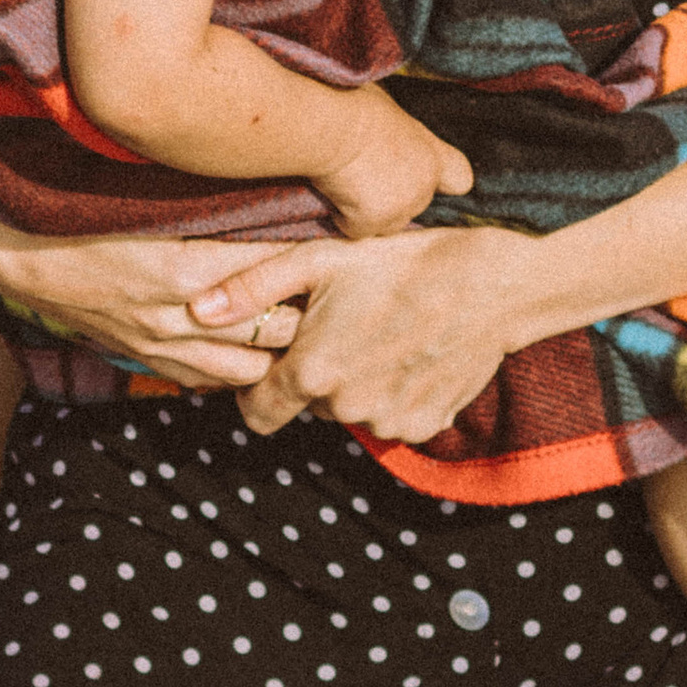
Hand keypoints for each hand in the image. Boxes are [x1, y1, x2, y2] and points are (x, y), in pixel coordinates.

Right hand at [0, 180, 314, 386]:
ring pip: (251, 369)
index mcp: (188, 268)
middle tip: (329, 288)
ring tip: (293, 320)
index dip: (314, 263)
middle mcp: (182, 316)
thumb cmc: (89, 206)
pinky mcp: (149, 359)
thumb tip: (284, 188)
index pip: (276, 275)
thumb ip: (218, 202)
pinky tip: (244, 341)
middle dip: (306, 313)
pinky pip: (210, 380)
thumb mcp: (156, 195)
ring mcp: (164, 345)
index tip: (338, 247)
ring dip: (275, 349)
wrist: (22, 249)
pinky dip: (235, 365)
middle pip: (277, 332)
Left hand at [183, 226, 558, 443]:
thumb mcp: (320, 259)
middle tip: (342, 327)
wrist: (490, 284)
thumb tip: (196, 309)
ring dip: (356, 384)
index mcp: (311, 371)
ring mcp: (387, 422)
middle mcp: (345, 408)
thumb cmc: (401, 262)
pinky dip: (393, 393)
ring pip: (351, 412)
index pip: (257, 413)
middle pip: (309, 405)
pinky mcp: (424, 427)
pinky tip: (409, 351)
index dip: (260, 388)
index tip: (275, 362)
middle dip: (316, 375)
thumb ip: (252, 288)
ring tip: (380, 333)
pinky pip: (392, 418)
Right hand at [310, 88, 476, 236]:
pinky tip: (332, 194)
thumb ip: (399, 132)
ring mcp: (400, 207)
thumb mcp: (389, 109)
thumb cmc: (355, 103)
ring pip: (387, 224)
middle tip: (363, 177)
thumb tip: (385, 129)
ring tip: (344, 184)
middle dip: (393, 199)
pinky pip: (356, 229)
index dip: (443, 182)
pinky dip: (342, 218)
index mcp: (431, 154)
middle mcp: (423, 184)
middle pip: (414, 206)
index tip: (419, 175)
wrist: (331, 124)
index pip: (459, 178)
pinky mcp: (372, 222)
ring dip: (369, 213)